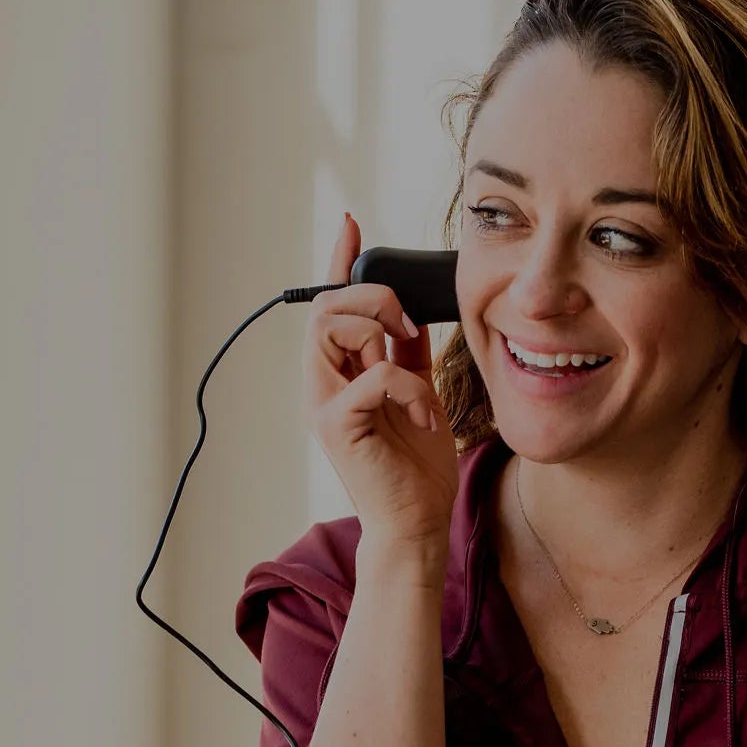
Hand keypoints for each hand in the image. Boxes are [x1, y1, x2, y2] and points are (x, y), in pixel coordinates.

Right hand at [306, 212, 457, 555]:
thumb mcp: (417, 395)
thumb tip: (413, 312)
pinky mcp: (338, 426)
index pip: (329, 304)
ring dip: (381, 330)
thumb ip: (407, 353)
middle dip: (373, 297)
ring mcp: (323, 404)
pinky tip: (424, 415)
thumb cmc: (415, 464)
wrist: (417, 521)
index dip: (338, 261)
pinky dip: (409, 387)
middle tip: (410, 325)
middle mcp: (322, 383)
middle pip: (326, 305)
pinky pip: (374, 375)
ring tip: (411, 362)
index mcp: (339, 372)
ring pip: (333, 327)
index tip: (350, 225)